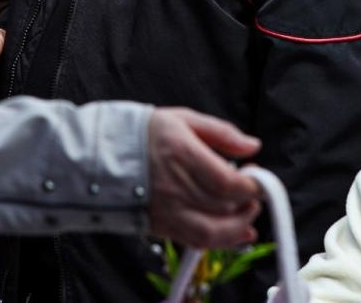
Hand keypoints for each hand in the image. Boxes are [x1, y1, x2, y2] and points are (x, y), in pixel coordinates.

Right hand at [145, 108, 262, 249]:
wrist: (103, 155)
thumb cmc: (145, 134)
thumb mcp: (183, 119)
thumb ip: (221, 133)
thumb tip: (252, 146)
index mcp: (182, 154)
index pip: (227, 182)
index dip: (251, 186)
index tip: (258, 180)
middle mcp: (174, 186)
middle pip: (224, 206)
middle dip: (247, 203)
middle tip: (253, 194)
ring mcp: (167, 210)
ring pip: (212, 231)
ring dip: (238, 227)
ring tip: (247, 214)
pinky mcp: (161, 226)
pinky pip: (196, 242)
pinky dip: (221, 241)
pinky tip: (235, 233)